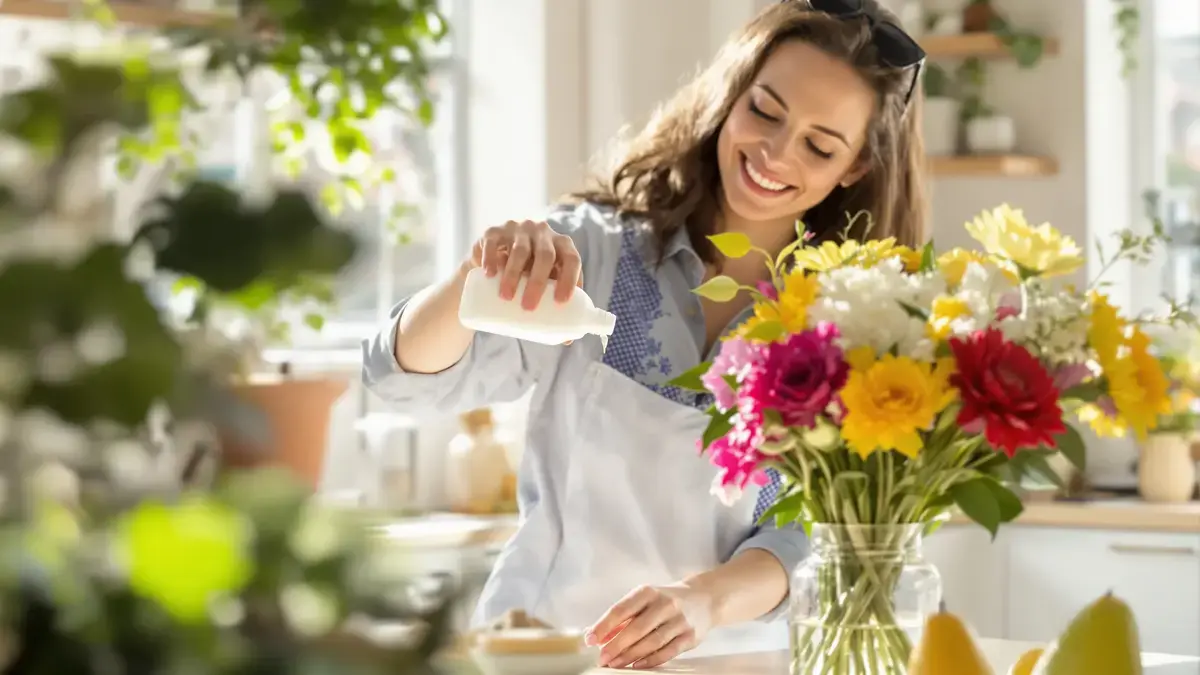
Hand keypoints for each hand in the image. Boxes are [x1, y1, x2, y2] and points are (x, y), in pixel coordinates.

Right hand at [469, 220, 581, 310]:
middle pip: (546, 256)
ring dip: (513, 274)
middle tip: (529, 307)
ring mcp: (518, 229)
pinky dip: (491, 258)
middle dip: (538, 282)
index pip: (572, 259)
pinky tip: (490, 274)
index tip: (561, 302)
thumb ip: (555, 305)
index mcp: (562, 246)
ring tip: (506, 297)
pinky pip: (493, 242)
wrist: (494, 263)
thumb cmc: (527, 278)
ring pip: (520, 250)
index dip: (570, 279)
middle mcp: (543, 232)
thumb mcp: (544, 286)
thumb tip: (567, 339)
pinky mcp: (494, 232)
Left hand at [586, 584, 712, 669]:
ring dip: (630, 655)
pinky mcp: (690, 636)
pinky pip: (668, 651)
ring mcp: (679, 620)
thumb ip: (622, 616)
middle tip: (602, 658)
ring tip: (615, 664)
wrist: (704, 598)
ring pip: (651, 642)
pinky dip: (650, 660)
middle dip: (616, 646)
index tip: (590, 640)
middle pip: (636, 628)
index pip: (621, 610)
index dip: (603, 626)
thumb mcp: (644, 600)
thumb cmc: (666, 600)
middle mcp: (664, 604)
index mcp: (647, 592)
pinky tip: (637, 665)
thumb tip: (597, 634)